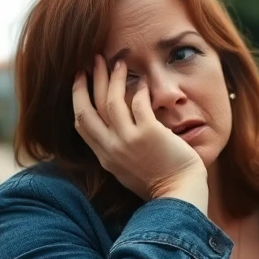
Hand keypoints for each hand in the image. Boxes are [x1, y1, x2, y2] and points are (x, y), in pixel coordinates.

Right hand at [72, 56, 207, 209]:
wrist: (179, 196)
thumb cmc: (160, 184)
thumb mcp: (127, 170)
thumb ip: (117, 151)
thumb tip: (115, 129)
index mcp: (105, 157)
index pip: (81, 123)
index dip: (78, 99)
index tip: (80, 81)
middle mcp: (111, 148)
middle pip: (88, 108)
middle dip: (88, 81)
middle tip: (92, 61)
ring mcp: (129, 140)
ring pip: (110, 101)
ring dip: (112, 78)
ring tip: (118, 61)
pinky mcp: (149, 134)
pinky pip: (138, 103)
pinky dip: (138, 89)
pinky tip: (143, 81)